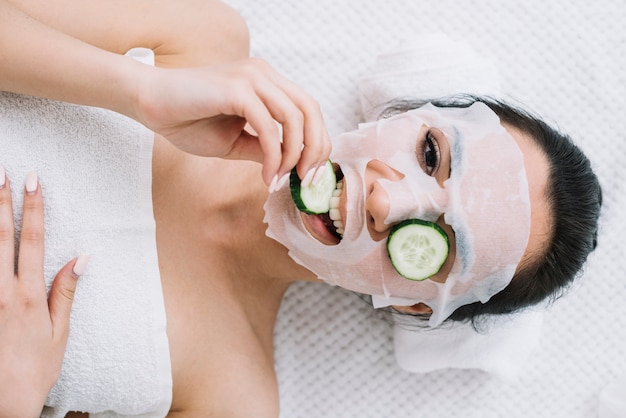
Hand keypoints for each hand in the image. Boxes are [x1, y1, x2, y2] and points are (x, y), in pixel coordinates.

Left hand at [0, 170, 88, 417]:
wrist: (2, 402)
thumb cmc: (34, 368)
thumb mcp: (59, 332)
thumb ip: (65, 291)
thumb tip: (81, 257)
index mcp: (29, 296)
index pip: (32, 241)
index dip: (33, 209)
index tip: (33, 182)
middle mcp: (2, 293)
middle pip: (0, 238)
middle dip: (2, 202)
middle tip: (4, 174)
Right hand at [134, 58, 331, 186]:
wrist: (150, 104)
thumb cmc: (188, 120)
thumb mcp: (237, 142)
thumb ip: (265, 149)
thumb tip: (291, 167)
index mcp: (267, 82)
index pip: (309, 110)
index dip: (317, 143)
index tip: (310, 175)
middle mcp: (264, 74)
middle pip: (311, 111)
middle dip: (315, 150)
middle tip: (306, 181)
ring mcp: (251, 77)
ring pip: (295, 117)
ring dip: (294, 156)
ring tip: (281, 179)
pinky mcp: (236, 88)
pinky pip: (268, 126)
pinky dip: (273, 155)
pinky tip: (266, 176)